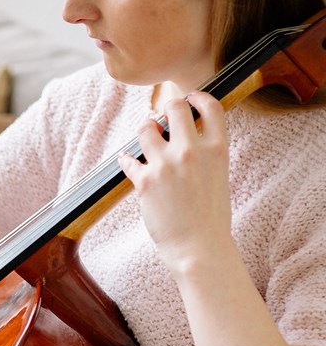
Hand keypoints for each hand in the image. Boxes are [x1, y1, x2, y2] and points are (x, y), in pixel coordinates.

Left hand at [118, 92, 232, 276]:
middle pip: (174, 107)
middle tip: (163, 119)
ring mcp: (166, 164)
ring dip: (145, 130)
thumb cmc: (211, 218)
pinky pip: (128, 159)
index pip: (209, 106)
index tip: (188, 99)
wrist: (199, 248)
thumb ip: (207, 153)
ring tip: (147, 138)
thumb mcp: (219, 176)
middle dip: (167, 109)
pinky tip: (127, 160)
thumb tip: (189, 136)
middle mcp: (191, 151)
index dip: (197, 97)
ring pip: (146, 127)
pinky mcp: (145, 181)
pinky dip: (126, 159)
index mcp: (217, 149)